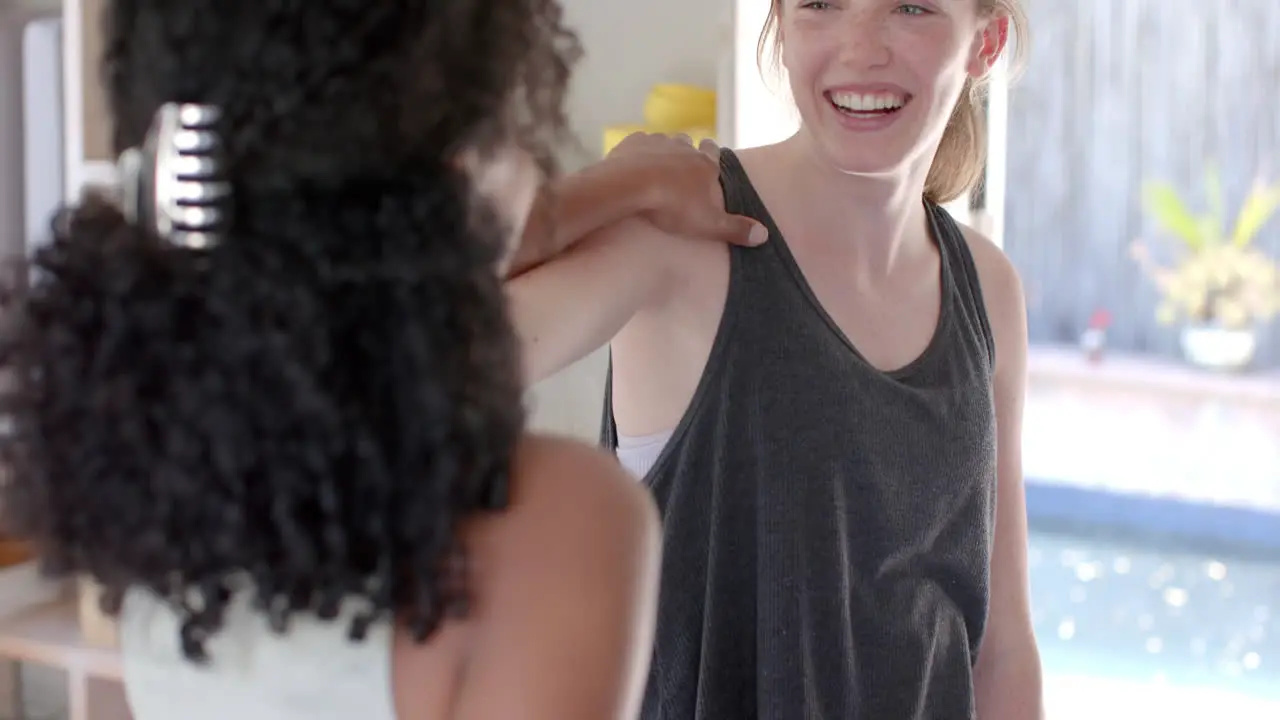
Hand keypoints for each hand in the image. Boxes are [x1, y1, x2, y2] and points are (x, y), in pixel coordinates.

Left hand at [606, 132, 767, 245]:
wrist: (629, 185)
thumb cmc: (671, 205)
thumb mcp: (708, 224)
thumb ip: (736, 228)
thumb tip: (765, 235)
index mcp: (704, 164)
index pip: (714, 153)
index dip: (712, 156)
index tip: (709, 161)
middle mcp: (683, 147)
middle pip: (688, 144)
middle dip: (686, 153)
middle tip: (681, 169)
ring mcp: (656, 141)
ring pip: (663, 142)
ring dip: (662, 152)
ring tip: (656, 170)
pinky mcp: (632, 142)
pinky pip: (638, 144)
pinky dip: (638, 153)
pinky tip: (633, 166)